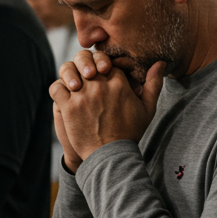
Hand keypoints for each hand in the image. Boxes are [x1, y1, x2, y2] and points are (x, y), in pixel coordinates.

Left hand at [49, 49, 165, 171]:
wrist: (111, 156)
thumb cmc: (130, 133)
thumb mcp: (147, 108)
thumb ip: (153, 84)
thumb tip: (160, 63)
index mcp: (118, 83)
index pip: (105, 61)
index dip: (102, 64)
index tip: (101, 73)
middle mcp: (100, 86)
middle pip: (86, 61)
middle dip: (85, 65)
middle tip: (86, 76)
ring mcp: (82, 95)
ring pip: (68, 70)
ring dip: (69, 75)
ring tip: (74, 85)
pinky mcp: (68, 107)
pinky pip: (56, 88)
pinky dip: (57, 89)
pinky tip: (63, 96)